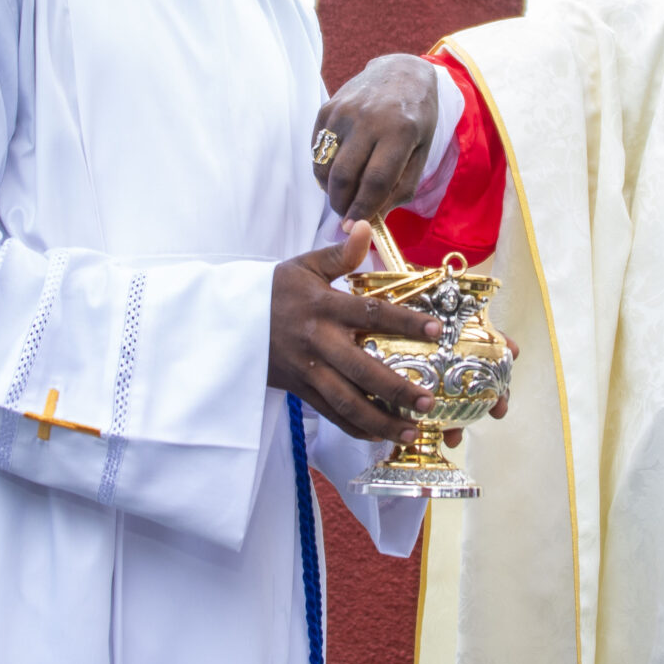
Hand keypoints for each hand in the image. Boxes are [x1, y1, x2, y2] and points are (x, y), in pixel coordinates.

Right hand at [271, 223, 444, 444]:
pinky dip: (356, 428)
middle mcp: (318, 342)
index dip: (405, 322)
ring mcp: (308, 370)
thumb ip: (340, 254)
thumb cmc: (273, 291)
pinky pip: (330, 414)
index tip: (435, 330)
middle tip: (428, 401)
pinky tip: (380, 436)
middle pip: (362, 371)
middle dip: (397, 390)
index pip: (371, 314)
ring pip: (347, 402)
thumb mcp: (304, 266)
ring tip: (411, 431)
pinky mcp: (300, 390)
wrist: (228, 320)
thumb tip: (365, 227)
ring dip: (381, 421)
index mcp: (324, 307)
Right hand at [314, 54, 442, 222]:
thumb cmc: (416, 118)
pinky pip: (317, 150)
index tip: (354, 227)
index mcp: (400, 131)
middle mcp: (368, 119)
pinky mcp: (327, 109)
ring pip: (326, 165)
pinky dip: (324, 169)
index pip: (375, 181)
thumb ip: (401, 187)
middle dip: (342, 204)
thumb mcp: (421, 152)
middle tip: (346, 214)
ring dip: (330, 189)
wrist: (400, 73)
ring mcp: (344, 112)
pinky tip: (338, 170)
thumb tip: (374, 219)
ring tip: (344, 193)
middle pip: (344, 176)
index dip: (362, 209)